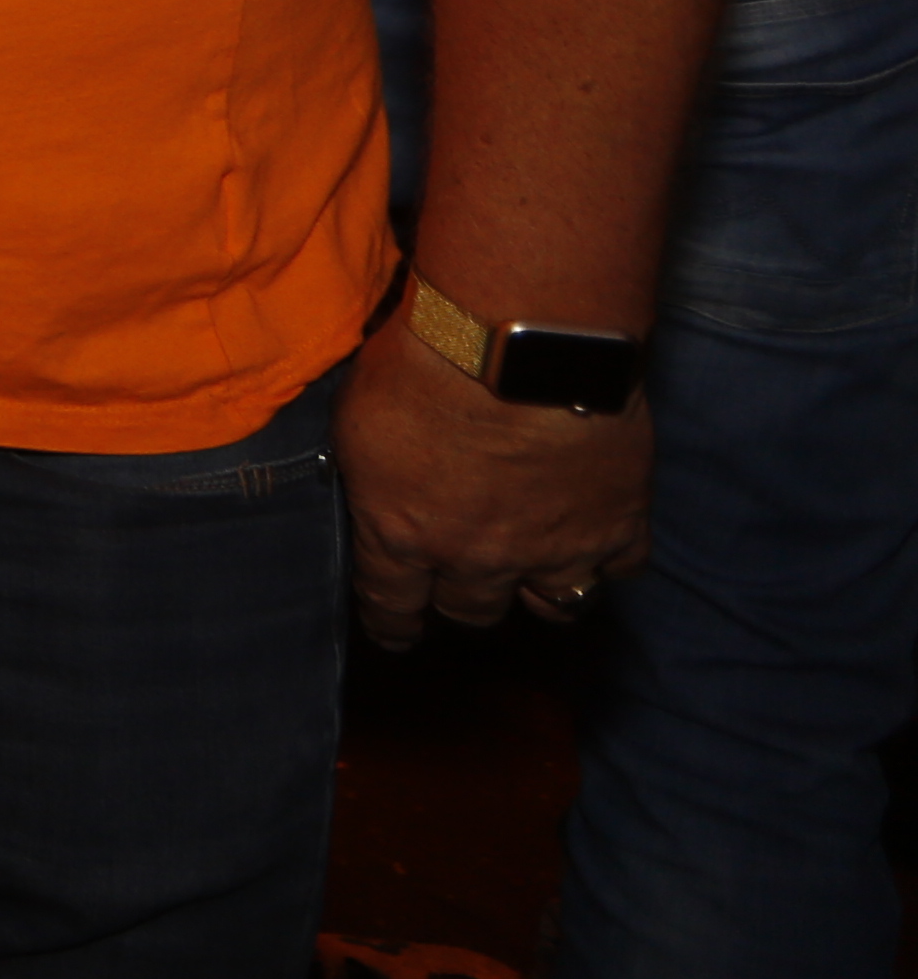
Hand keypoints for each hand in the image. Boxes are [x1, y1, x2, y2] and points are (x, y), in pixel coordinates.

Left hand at [333, 331, 649, 649]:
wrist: (520, 345)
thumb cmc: (423, 364)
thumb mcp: (358, 417)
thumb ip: (368, 469)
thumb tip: (371, 477)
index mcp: (402, 533)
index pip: (391, 602)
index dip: (393, 621)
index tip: (397, 633)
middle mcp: (477, 557)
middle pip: (471, 610)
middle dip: (462, 598)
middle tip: (466, 582)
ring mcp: (554, 548)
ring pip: (553, 604)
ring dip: (541, 592)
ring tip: (538, 576)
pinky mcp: (618, 525)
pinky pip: (621, 568)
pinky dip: (610, 557)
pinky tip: (602, 543)